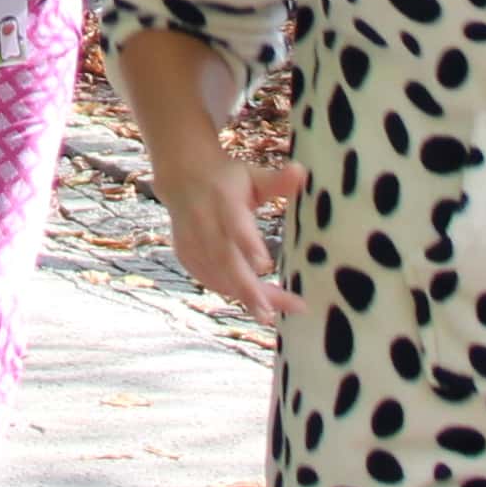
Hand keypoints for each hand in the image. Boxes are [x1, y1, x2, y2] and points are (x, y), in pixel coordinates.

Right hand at [159, 142, 301, 320]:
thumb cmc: (227, 180)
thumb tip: (302, 172)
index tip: (266, 266)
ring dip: (243, 296)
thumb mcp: (252, 176)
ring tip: (271, 314)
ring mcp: (192, 241)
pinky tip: (252, 303)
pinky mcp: (186, 255)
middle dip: (246, 288)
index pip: (235, 224)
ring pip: (217, 275)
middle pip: (225, 260)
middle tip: (268, 313)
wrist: (182, 178)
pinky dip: (229, 292)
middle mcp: (204, 223)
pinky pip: (208, 279)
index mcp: (223, 200)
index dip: (248, 245)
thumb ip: (277, 181)